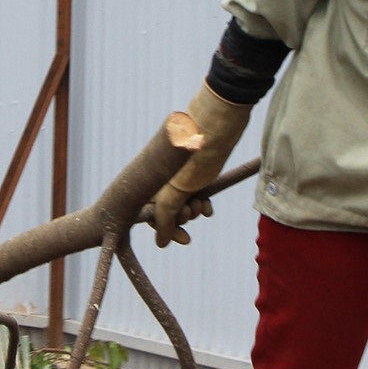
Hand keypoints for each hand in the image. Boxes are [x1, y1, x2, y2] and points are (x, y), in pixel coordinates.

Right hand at [151, 85, 250, 247]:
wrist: (217, 124)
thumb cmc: (193, 156)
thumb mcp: (175, 193)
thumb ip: (165, 219)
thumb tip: (161, 244)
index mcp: (150, 182)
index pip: (150, 215)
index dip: (165, 228)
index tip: (184, 238)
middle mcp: (160, 179)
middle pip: (167, 211)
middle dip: (182, 217)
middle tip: (193, 213)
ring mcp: (177, 174)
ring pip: (182, 203)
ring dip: (193, 210)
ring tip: (202, 208)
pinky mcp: (193, 170)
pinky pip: (194, 194)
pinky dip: (201, 202)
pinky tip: (208, 207)